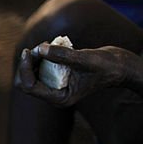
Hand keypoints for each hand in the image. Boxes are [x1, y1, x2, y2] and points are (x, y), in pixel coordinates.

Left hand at [17, 42, 136, 106]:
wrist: (117, 66)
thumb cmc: (105, 65)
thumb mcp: (85, 59)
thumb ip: (63, 55)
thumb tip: (39, 49)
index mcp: (59, 99)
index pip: (30, 87)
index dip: (24, 69)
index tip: (28, 51)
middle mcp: (54, 95)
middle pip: (25, 82)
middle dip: (28, 64)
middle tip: (38, 47)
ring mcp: (54, 87)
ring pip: (31, 74)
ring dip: (34, 59)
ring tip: (47, 44)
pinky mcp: (55, 78)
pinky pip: (39, 68)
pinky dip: (41, 57)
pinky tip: (52, 46)